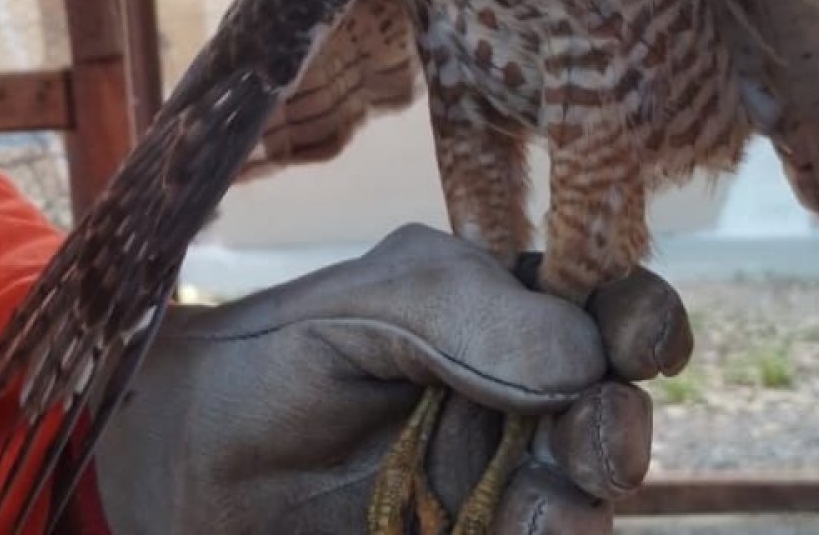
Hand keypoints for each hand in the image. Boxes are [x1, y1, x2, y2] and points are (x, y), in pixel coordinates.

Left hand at [92, 224, 692, 533]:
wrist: (177, 465)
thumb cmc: (264, 360)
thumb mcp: (359, 306)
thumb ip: (466, 310)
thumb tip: (584, 355)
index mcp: (493, 314)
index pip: (597, 309)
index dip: (636, 320)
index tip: (641, 342)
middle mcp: (507, 395)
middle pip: (606, 409)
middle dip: (617, 425)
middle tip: (597, 440)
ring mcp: (489, 478)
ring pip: (578, 494)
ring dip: (584, 500)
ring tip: (555, 505)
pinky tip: (522, 533)